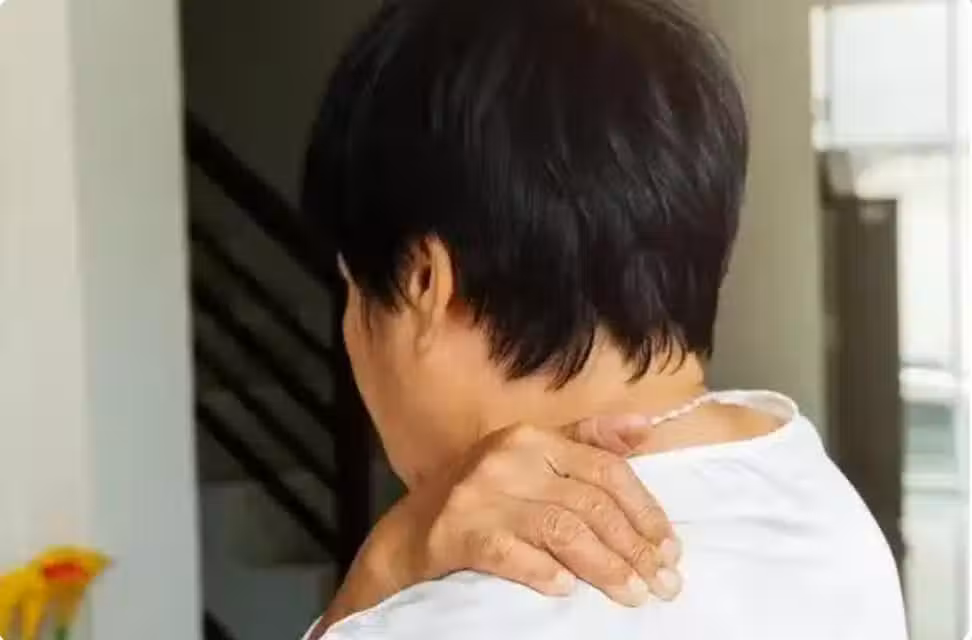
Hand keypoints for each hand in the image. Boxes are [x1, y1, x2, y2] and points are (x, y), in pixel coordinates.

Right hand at [316, 416, 680, 632]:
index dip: (645, 510)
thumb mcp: (530, 460)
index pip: (605, 469)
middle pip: (590, 503)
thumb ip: (586, 442)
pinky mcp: (457, 531)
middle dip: (634, 548)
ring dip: (604, 567)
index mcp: (532, 438)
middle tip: (663, 585)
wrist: (406, 535)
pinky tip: (565, 591)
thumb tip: (646, 427)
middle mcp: (509, 457)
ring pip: (561, 528)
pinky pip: (508, 552)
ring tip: (632, 595)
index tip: (671, 548)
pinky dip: (541, 571)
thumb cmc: (480, 499)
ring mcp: (480, 494)